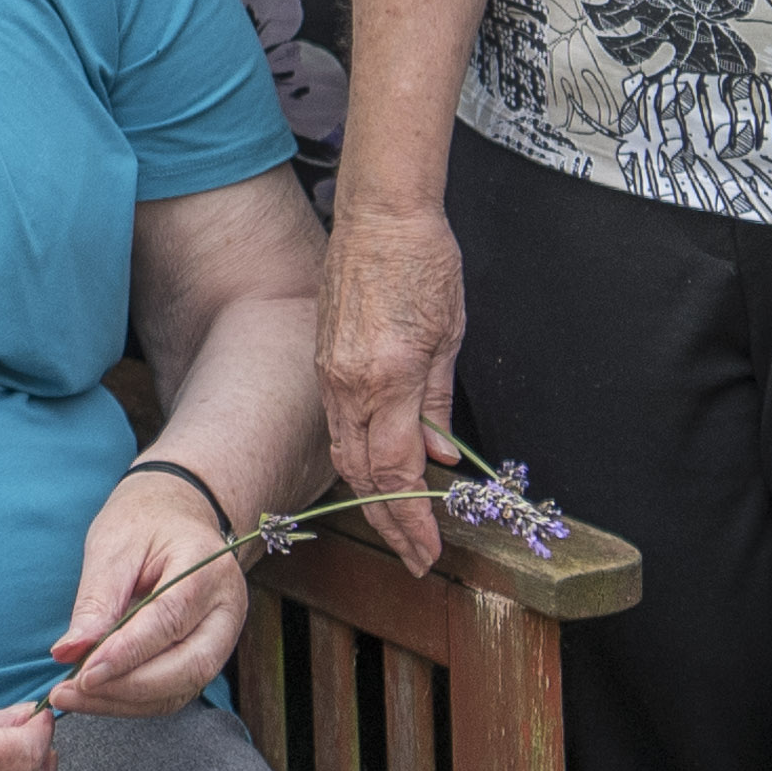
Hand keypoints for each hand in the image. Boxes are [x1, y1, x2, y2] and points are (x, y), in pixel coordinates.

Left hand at [43, 474, 257, 716]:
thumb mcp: (113, 547)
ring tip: (74, 697)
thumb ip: (96, 602)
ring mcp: (222, 638)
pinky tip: (96, 695)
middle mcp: (227, 610)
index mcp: (208, 568)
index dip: (126, 652)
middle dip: (125, 688)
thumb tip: (68, 653)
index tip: (83, 673)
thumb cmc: (145, 523)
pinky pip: (173, 692)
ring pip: (181, 688)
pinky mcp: (205, 658)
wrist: (177, 517)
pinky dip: (132, 700)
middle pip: (187, 666)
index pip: (170, 620)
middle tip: (70, 691)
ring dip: (124, 701)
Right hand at [316, 200, 466, 578]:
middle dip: (391, 523)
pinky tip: (380, 471)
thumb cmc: (424, 262)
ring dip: (371, 497)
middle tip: (416, 556)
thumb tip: (439, 457)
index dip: (414, 521)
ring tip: (399, 527)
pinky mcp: (322, 361)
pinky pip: (338, 424)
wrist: (381, 213)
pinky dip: (358, 458)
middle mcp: (351, 384)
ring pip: (345, 454)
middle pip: (364, 476)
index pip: (398, 473)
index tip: (429, 552)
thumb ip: (437, 403)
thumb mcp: (449, 336)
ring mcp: (329, 373)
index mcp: (389, 379)